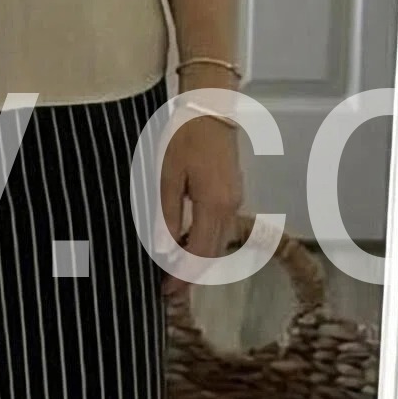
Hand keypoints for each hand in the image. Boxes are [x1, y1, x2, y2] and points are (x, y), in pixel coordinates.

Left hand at [160, 105, 245, 298]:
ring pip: (218, 243)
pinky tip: (186, 245)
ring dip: (198, 261)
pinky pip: (220, 228)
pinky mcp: (232, 192)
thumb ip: (166, 215)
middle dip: (191, 275)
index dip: (183, 276)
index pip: (200, 254)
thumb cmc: (184, 136)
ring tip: (173, 271)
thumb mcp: (166, 175)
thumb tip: (163, 251)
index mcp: (214, 205)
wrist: (211, 107)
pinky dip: (204, 243)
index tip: (166, 291)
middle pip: (213, 254)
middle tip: (168, 290)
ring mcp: (235, 200)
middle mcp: (230, 207)